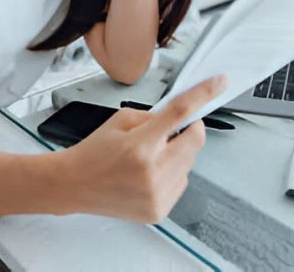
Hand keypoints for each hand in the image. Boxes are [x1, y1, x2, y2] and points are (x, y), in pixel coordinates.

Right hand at [60, 74, 227, 222]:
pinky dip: (172, 173)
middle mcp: (152, 173)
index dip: (203, 95)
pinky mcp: (159, 210)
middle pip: (195, 141)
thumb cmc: (94, 152)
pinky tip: (149, 173)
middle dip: (187, 130)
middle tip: (167, 131)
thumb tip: (183, 115)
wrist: (74, 185)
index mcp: (141, 146)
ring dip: (178, 154)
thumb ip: (155, 116)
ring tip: (150, 157)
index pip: (181, 113)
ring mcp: (157, 195)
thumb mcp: (121, 119)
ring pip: (190, 163)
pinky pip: (181, 182)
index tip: (219, 83)